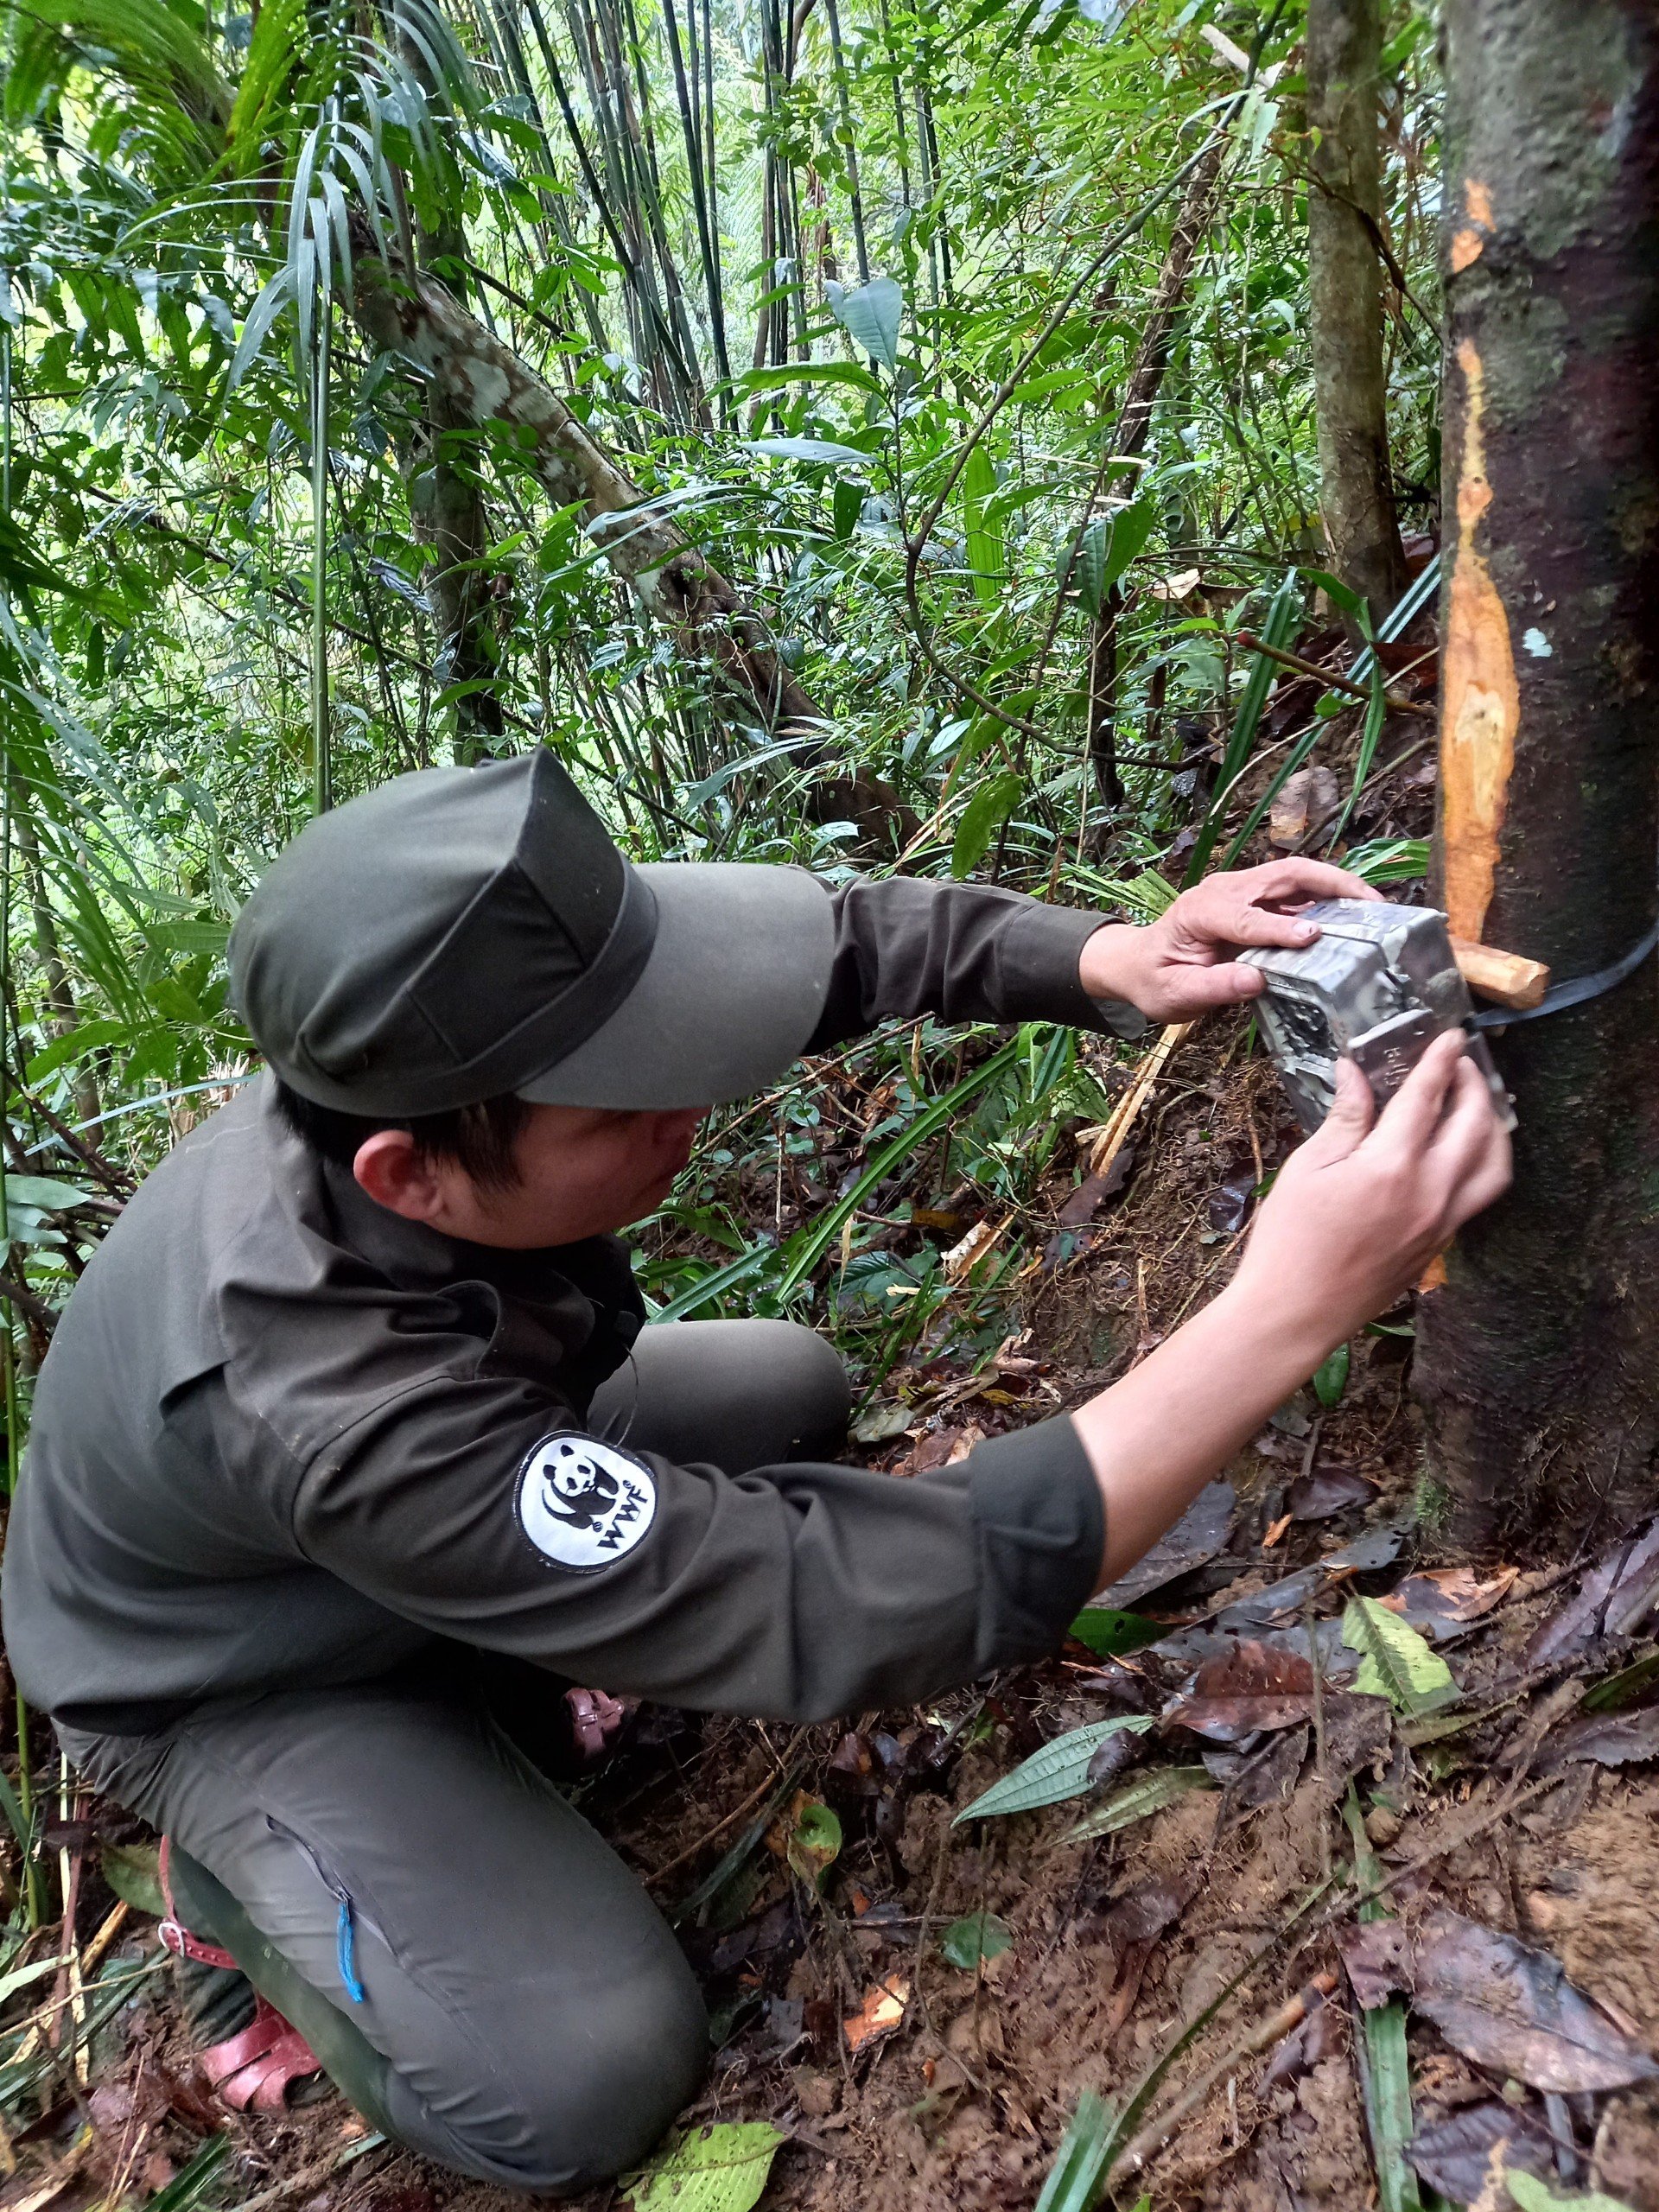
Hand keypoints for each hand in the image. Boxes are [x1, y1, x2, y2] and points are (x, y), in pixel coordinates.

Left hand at [1078, 858, 1382, 1022]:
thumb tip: (1255, 982)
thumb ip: (1213, 987)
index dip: (1280, 928)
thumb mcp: (1176, 994)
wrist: (1139, 962)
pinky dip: (1327, 898)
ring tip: (1375, 907)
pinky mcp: (1256, 899)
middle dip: (1331, 884)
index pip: (1246, 917)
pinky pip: (1296, 892)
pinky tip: (1355, 916)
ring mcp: (1241, 890)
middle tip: (1373, 905)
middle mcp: (1223, 890)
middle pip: (1284, 875)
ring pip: (1296, 876)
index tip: (1314, 938)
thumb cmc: (1155, 979)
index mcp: (1200, 911)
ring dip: (1337, 885)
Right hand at [1232, 1032, 1512, 1345]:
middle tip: (1460, 1064)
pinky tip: (1463, 1151)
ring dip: (1492, 1126)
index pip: (1427, 1097)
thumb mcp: (1307, 1168)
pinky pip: (1481, 1194)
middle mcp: (1430, 1192)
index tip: (1452, 1036)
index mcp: (1390, 1166)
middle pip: (1475, 1125)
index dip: (1441, 1060)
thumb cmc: (1289, 1240)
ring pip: (1494, 1164)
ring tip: (1475, 1105)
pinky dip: (1484, 1162)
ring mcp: (1442, 1221)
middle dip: (1473, 1085)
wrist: (1297, 1312)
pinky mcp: (1441, 1244)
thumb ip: (1344, 1118)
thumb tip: (1356, 1073)